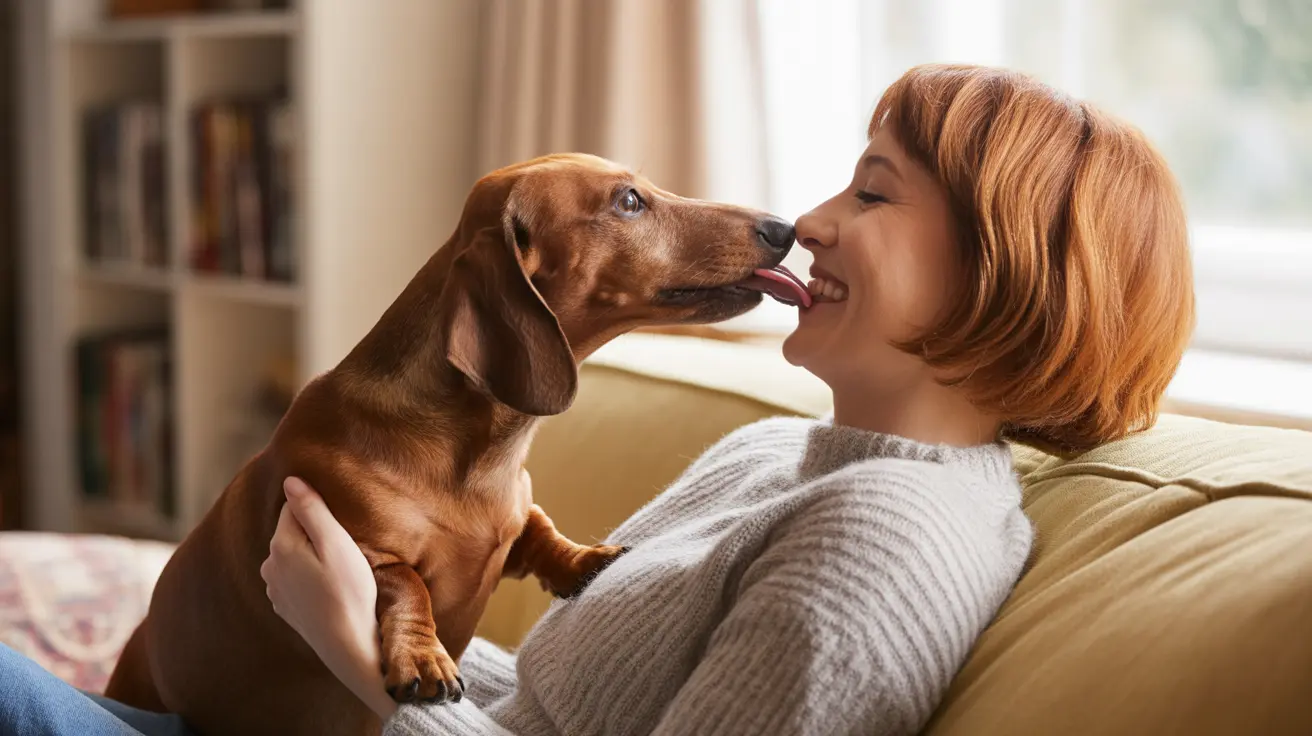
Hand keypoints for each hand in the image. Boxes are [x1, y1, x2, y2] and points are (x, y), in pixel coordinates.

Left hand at [260, 477, 396, 718]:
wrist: (349, 645)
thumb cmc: (350, 592)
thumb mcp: (337, 544)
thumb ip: (312, 510)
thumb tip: (290, 480)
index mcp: (281, 546)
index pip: (295, 507)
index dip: (321, 513)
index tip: (341, 529)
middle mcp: (269, 566)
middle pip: (292, 531)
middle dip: (315, 534)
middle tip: (345, 552)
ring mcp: (274, 589)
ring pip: (293, 555)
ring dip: (312, 556)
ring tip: (339, 572)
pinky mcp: (284, 606)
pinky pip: (295, 578)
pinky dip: (309, 578)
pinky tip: (329, 590)